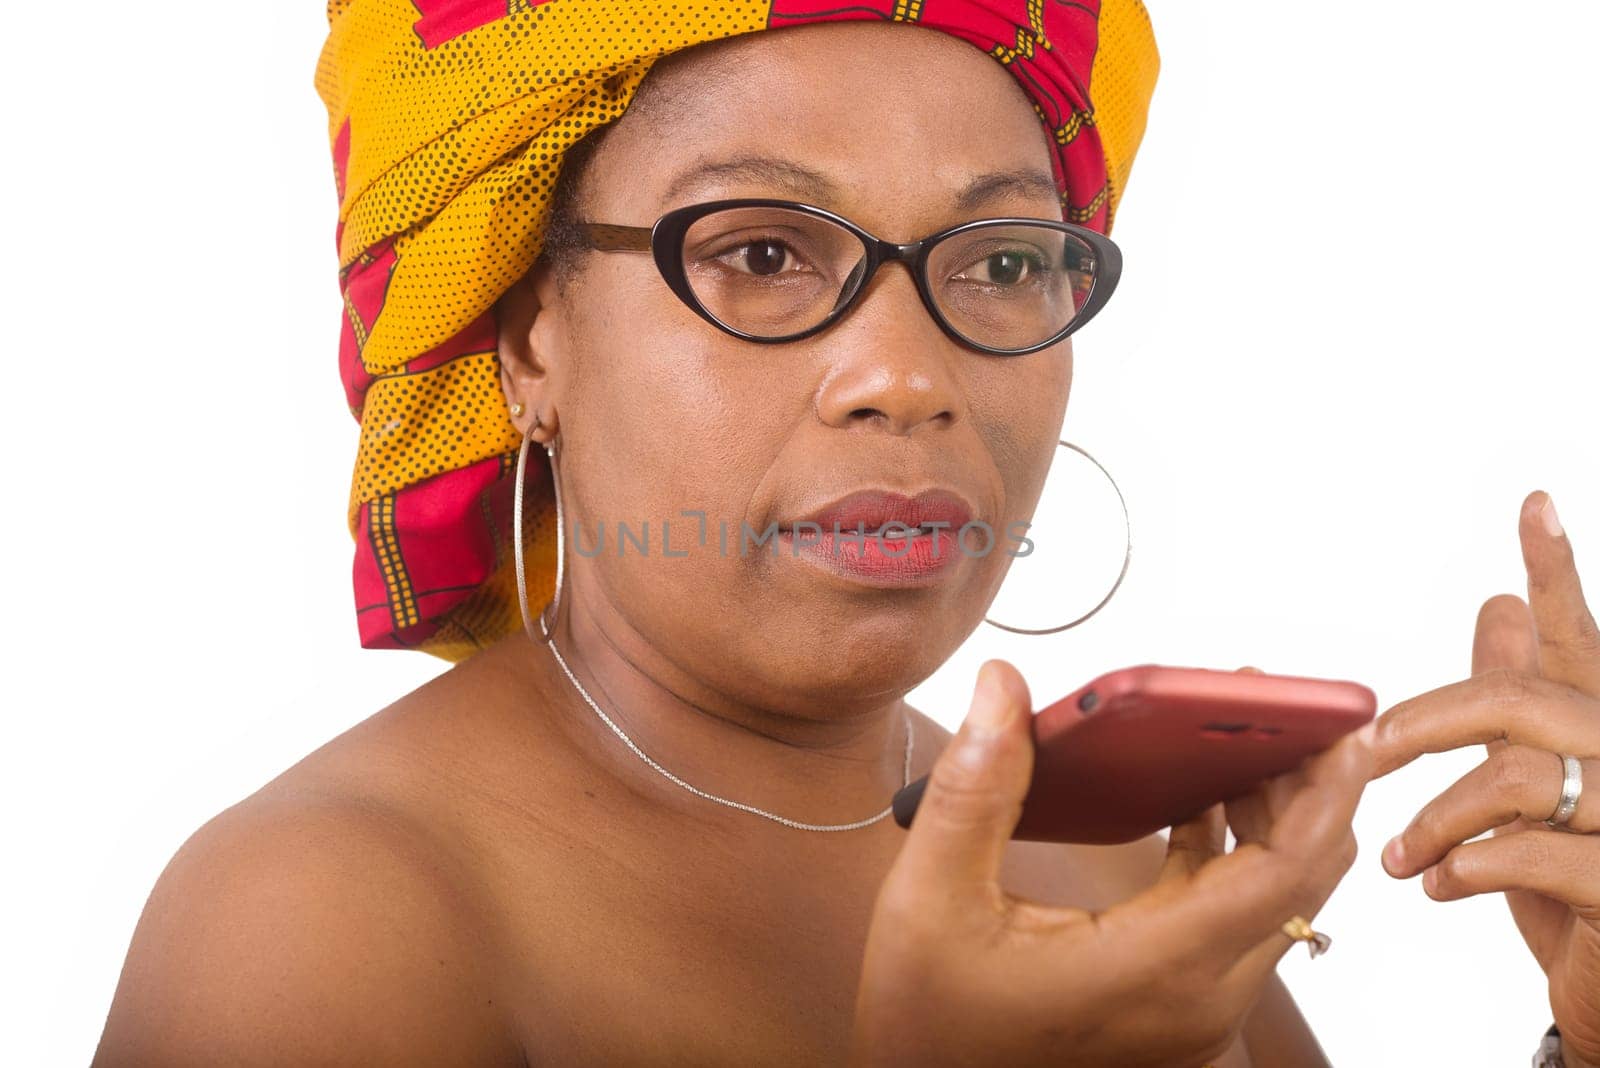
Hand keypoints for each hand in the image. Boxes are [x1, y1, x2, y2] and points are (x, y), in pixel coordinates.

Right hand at [849, 659, 1374, 1067]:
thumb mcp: (932, 897)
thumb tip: (1000, 689)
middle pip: (1299, 882)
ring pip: (1276, 901)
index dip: (1325, 794)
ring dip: (1275, 817)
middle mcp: (1198, 999)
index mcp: (1155, 971)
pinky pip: (1238, 917)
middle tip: (1289, 707)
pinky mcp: (1180, 1003)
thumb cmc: (929, 1020)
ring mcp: (1195, 1008)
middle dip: (1308, 787)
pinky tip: (1202, 799)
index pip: (1284, 874)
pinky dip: (1235, 852)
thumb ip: (974, 788)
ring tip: (1247, 737)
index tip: (1342, 726)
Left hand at [1370, 490, 1599, 1064]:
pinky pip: (1531, 856)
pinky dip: (1464, 869)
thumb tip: (1497, 602)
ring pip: (1512, 779)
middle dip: (1421, 725)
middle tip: (1366, 756)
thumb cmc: (1564, 878)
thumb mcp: (1530, 787)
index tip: (1532, 501)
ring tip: (1400, 859)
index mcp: (1596, 722)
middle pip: (1513, 700)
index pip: (1577, 634)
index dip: (1555, 568)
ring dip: (1433, 819)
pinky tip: (1440, 887)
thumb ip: (1515, 698)